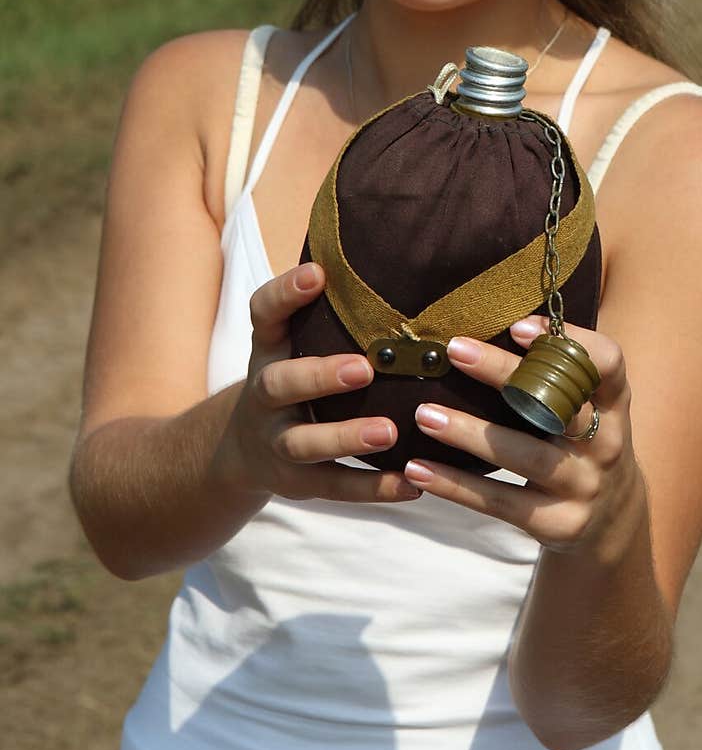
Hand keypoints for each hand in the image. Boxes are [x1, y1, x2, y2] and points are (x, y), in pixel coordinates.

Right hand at [219, 262, 418, 504]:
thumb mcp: (292, 343)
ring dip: (347, 437)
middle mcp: (265, 395)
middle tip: (362, 368)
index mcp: (269, 350)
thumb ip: (326, 312)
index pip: (264, 314)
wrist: (240, 450)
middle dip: (319, 376)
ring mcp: (278, 442)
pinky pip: (336, 487)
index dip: (285, 293)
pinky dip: (374, 488)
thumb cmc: (289, 377)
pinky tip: (412, 483)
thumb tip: (394, 261)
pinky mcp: (299, 482)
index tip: (317, 273)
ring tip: (388, 432)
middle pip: (280, 384)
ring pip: (305, 444)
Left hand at [404, 317, 640, 552]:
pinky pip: (500, 503)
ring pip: (525, 456)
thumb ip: (556, 375)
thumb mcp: (587, 410)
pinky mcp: (559, 524)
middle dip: (505, 374)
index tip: (518, 326)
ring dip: (470, 434)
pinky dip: (456, 486)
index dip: (571, 341)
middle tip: (454, 349)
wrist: (612, 522)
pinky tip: (418, 469)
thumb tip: (487, 319)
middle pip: (557, 403)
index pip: (609, 363)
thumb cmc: (580, 444)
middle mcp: (606, 443)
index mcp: (613, 404)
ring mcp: (584, 486)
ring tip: (425, 414)